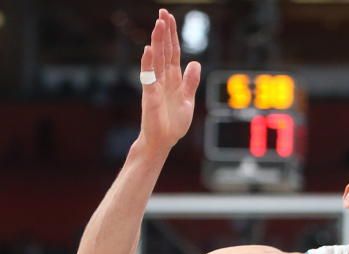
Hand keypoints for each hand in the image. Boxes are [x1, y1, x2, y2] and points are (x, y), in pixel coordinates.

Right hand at [138, 9, 200, 152]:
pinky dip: (149, 63)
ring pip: (157, 59)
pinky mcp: (150, 95)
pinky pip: (149, 76)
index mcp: (173, 79)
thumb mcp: (187, 101)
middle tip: (163, 12)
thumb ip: (190, 82)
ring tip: (158, 24)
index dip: (172, 36)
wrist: (163, 141)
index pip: (173, 53)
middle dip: (164, 32)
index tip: (170, 18)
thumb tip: (196, 63)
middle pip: (164, 51)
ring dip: (158, 41)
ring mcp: (155, 85)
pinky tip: (149, 49)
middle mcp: (163, 79)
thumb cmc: (172, 124)